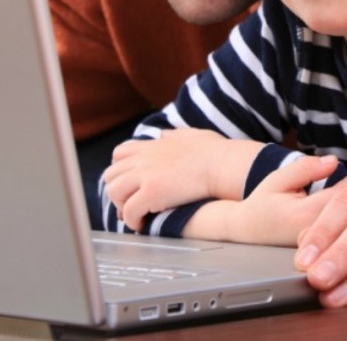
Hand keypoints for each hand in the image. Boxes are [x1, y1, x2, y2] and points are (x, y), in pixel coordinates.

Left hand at [103, 129, 262, 230]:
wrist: (222, 164)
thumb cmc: (214, 152)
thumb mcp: (192, 135)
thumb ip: (175, 135)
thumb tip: (165, 136)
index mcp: (152, 145)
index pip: (119, 154)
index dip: (122, 171)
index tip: (131, 184)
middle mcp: (144, 158)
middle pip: (110, 175)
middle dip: (118, 191)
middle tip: (132, 203)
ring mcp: (146, 175)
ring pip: (113, 192)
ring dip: (122, 206)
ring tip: (137, 214)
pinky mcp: (151, 193)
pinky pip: (128, 212)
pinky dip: (133, 221)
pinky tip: (143, 224)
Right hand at [182, 154, 346, 243]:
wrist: (245, 233)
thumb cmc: (262, 203)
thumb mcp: (279, 178)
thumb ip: (306, 169)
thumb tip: (333, 162)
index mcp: (300, 219)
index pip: (335, 203)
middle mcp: (312, 240)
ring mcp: (317, 253)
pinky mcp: (321, 259)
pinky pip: (344, 242)